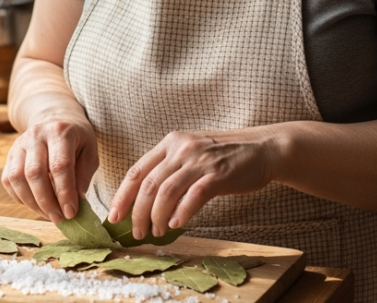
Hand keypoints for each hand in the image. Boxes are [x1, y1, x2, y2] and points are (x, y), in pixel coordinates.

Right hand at [1, 118, 98, 222]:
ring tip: (48, 214)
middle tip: (59, 218)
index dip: (64, 192)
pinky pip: (8, 181)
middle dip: (47, 201)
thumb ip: (83, 177)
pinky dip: (21, 198)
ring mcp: (19, 144)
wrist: (55, 120)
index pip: (59, 166)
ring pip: (17, 178)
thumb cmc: (76, 140)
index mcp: (60, 132)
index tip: (71, 213)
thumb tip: (74, 204)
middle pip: (35, 173)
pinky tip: (36, 205)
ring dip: (32, 203)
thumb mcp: (89, 153)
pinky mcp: (9, 155)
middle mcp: (35, 135)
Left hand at [107, 128, 278, 239]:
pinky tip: (176, 225)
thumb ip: (170, 170)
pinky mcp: (218, 174)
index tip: (113, 217)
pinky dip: (181, 213)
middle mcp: (182, 149)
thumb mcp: (192, 153)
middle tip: (136, 232)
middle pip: (148, 185)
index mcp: (170, 143)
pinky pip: (193, 196)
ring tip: (155, 233)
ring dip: (156, 217)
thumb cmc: (225, 156)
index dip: (122, 196)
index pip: (137, 171)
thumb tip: (145, 201)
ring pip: (166, 192)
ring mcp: (200, 160)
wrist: (262, 149)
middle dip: (137, 213)